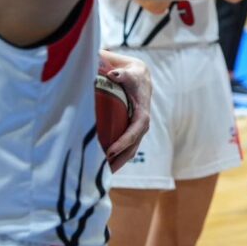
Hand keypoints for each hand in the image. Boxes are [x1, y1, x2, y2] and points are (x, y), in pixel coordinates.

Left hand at [98, 49, 151, 170]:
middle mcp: (142, 122)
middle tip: (104, 169)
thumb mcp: (129, 72)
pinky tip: (106, 165)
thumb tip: (114, 74)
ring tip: (103, 174)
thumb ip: (122, 74)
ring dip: (119, 161)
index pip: (136, 130)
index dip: (124, 141)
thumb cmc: (133, 75)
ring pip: (131, 148)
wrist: (141, 77)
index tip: (110, 151)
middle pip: (134, 144)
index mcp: (143, 111)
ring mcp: (138, 128)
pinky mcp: (132, 129)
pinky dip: (119, 156)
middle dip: (121, 158)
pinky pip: (127, 146)